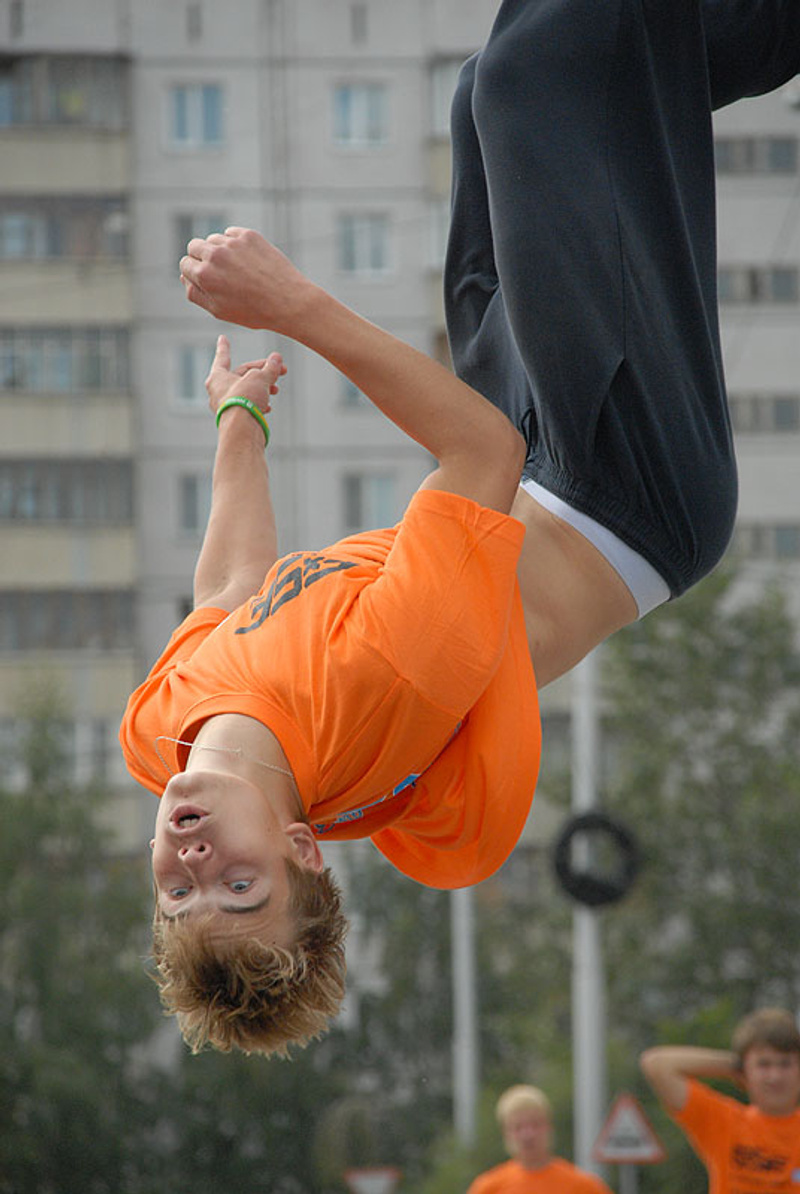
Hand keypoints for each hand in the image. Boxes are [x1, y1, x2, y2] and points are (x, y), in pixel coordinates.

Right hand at [180, 226, 312, 332]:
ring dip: (219, 250)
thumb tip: (185, 276)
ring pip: (213, 239)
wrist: (289, 301)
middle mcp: (215, 254)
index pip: (185, 264)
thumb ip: (196, 293)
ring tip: (236, 269)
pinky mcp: (249, 235)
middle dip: (201, 258)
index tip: (207, 280)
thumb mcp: (219, 311)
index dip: (193, 273)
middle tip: (218, 272)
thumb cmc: (254, 311)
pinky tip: (246, 259)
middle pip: (194, 246)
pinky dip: (235, 244)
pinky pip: (231, 233)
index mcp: (204, 275)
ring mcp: (233, 242)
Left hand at [205, 333, 285, 417]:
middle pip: (241, 375)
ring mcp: (227, 407)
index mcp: (218, 377)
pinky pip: (248, 406)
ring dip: (263, 388)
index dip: (224, 347)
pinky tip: (268, 407)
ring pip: (246, 391)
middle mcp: (219, 392)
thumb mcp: (259, 378)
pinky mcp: (236, 419)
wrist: (242, 431)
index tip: (222, 338)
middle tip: (280, 370)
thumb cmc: (244, 401)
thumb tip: (277, 359)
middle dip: (262, 371)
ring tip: (276, 390)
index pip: (223, 357)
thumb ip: (269, 368)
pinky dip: (259, 403)